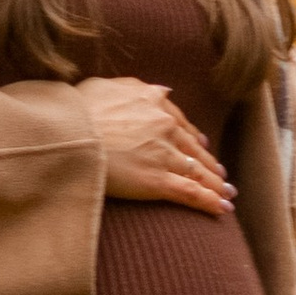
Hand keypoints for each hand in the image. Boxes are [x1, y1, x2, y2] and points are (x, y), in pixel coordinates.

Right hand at [76, 75, 232, 216]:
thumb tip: (158, 90)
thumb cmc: (76, 109)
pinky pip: (190, 192)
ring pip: (197, 170)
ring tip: (227, 194)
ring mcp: (163, 154)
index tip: (200, 146)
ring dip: (215, 184)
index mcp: (151, 100)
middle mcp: (164, 125)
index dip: (192, 137)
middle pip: (193, 148)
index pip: (179, 122)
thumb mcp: (104, 85)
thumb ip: (130, 87)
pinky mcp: (157, 181)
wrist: (68, 133)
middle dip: (209, 163)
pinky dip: (210, 202)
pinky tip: (222, 208)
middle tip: (220, 175)